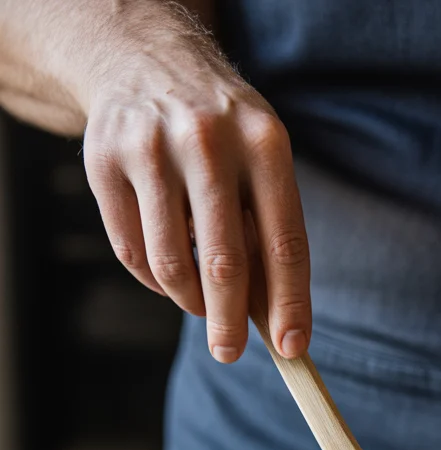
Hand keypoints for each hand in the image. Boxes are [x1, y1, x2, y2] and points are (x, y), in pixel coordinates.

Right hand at [82, 30, 308, 362]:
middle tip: (230, 354)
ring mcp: (150, 148)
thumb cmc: (223, 133)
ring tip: (200, 304)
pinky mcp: (104, 161)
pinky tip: (169, 273)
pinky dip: (154, 279)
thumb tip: (278, 323)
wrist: (145, 60)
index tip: (292, 348)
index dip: (289, 303)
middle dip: (230, 322)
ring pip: (172, 264)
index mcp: (264, 143)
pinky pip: (132, 252)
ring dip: (190, 300)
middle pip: (225, 262)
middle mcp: (208, 140)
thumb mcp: (261, 163)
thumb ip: (270, 234)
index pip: (284, 242)